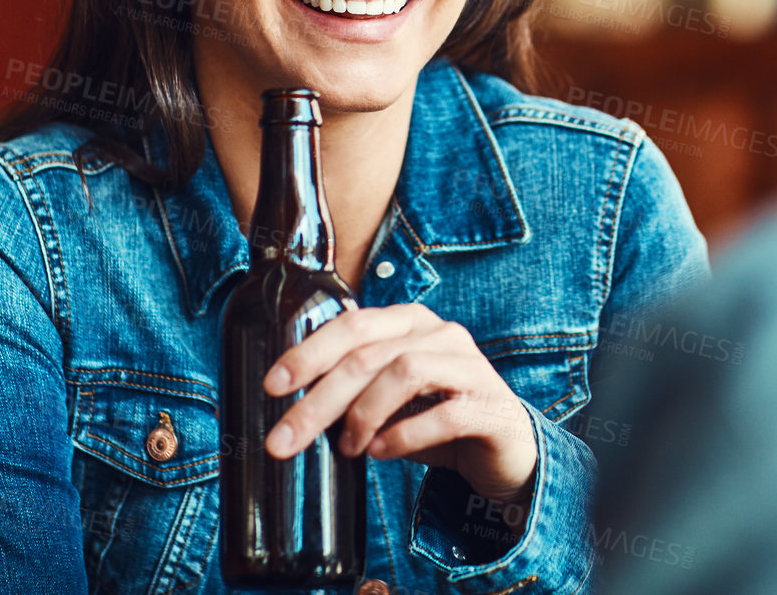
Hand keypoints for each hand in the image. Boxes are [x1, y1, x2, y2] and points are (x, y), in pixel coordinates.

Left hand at [262, 303, 538, 509]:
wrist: (504, 450)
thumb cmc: (436, 419)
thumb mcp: (388, 401)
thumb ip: (351, 392)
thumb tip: (289, 410)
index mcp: (410, 323)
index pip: (352, 326)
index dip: (308, 353)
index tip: (273, 386)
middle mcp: (440, 334)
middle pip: (369, 355)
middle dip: (319, 399)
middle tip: (286, 439)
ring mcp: (469, 366)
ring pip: (403, 372)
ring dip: (363, 415)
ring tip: (348, 449)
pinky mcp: (490, 405)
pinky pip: (442, 416)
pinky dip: (403, 437)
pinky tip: (382, 453)